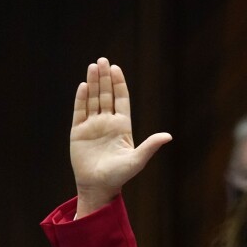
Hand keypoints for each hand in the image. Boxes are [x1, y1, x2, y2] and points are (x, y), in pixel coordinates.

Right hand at [71, 57, 171, 216]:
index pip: (121, 100)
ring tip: (93, 66)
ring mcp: (92, 126)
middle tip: (103, 60)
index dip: (118, 85)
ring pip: (93, 100)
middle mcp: (107, 123)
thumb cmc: (120, 175)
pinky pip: (79, 111)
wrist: (99, 186)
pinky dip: (81, 98)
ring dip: (92, 83)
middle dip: (104, 78)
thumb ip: (150, 146)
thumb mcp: (137, 160)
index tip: (116, 69)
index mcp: (122, 127)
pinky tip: (83, 86)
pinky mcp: (78, 132)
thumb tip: (168, 136)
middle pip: (106, 95)